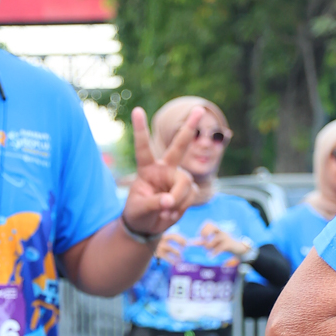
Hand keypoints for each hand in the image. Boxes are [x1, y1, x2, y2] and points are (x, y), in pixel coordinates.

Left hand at [121, 107, 198, 239]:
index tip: (137, 110)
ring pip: (185, 183)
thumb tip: (170, 201)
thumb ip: (154, 203)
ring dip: (178, 199)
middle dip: (189, 128)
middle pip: (179, 146)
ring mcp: (177, 178)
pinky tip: (171, 213)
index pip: (143, 147)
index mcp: (147, 169)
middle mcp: (164, 169)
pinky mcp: (187, 190)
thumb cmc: (138, 213)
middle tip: (198, 109)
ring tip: (165, 211)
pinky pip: (190, 196)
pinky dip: (181, 207)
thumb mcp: (139, 209)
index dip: (141, 130)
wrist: (147, 226)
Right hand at [154, 230, 184, 264]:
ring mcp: (158, 245)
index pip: (174, 233)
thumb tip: (186, 243)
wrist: (144, 252)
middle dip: (180, 241)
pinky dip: (172, 260)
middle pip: (172, 237)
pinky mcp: (156, 253)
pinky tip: (175, 264)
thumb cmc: (157, 246)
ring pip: (171, 248)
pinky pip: (167, 257)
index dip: (181, 238)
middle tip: (185, 248)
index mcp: (162, 234)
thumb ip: (171, 239)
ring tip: (181, 258)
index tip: (186, 243)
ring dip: (178, 254)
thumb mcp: (162, 241)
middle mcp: (160, 238)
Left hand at [198, 221, 252, 260]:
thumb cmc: (223, 244)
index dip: (203, 229)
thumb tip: (191, 242)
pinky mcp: (228, 244)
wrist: (238, 248)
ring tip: (209, 251)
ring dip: (208, 246)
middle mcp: (221, 231)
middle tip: (204, 240)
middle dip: (205, 233)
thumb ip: (202, 242)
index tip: (201, 236)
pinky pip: (219, 248)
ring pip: (214, 240)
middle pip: (212, 227)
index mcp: (217, 229)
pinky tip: (210, 256)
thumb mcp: (213, 242)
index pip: (208, 223)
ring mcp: (225, 237)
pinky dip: (213, 253)